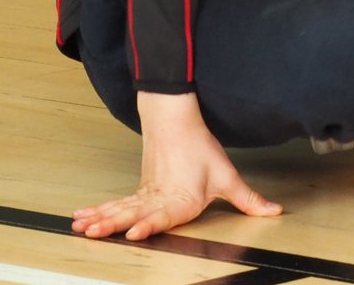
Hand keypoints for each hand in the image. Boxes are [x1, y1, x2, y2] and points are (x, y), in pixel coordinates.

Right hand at [72, 91, 281, 239]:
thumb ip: (248, 199)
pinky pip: (115, 203)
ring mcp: (144, 193)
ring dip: (99, 218)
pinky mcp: (138, 190)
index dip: (148, 224)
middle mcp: (157, 198)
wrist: (177, 119)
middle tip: (93, 234)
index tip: (133, 231)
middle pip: (132, 213)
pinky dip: (97, 211)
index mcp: (179, 199)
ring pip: (119, 208)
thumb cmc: (199, 148)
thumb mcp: (227, 175)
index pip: (161, 215)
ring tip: (80, 228)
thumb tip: (273, 212)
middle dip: (112, 225)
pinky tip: (80, 219)